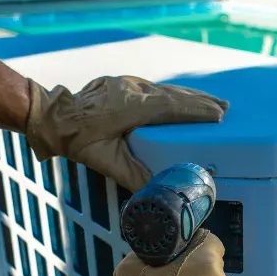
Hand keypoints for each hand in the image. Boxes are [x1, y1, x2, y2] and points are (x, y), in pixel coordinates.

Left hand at [24, 76, 228, 191]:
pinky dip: (173, 93)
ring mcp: (126, 84)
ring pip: (165, 89)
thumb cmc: (76, 139)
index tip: (218, 115)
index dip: (196, 111)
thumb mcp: (104, 161)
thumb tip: (154, 192)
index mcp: (130, 108)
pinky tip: (181, 97)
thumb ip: (131, 175)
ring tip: (212, 102)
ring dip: (189, 96)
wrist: (52, 116)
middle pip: (173, 95)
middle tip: (224, 108)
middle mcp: (131, 90)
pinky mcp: (122, 83)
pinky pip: (154, 87)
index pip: (171, 108)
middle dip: (200, 102)